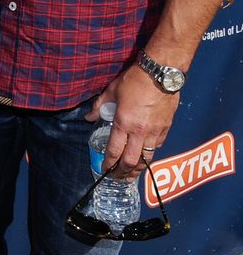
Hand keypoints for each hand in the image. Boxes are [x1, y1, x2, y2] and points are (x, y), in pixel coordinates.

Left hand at [86, 64, 180, 178]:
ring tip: (131, 176)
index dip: (108, 163)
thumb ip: (99, 106)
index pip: (114, 150)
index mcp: (124, 123)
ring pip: (147, 159)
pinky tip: (146, 158)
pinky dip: (150, 155)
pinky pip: (157, 148)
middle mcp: (140, 132)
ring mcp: (155, 132)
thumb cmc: (133, 81)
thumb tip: (88, 117)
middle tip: (117, 178)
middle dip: (123, 172)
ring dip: (138, 170)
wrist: (160, 75)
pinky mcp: (166, 129)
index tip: (104, 170)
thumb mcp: (111, 91)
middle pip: (131, 161)